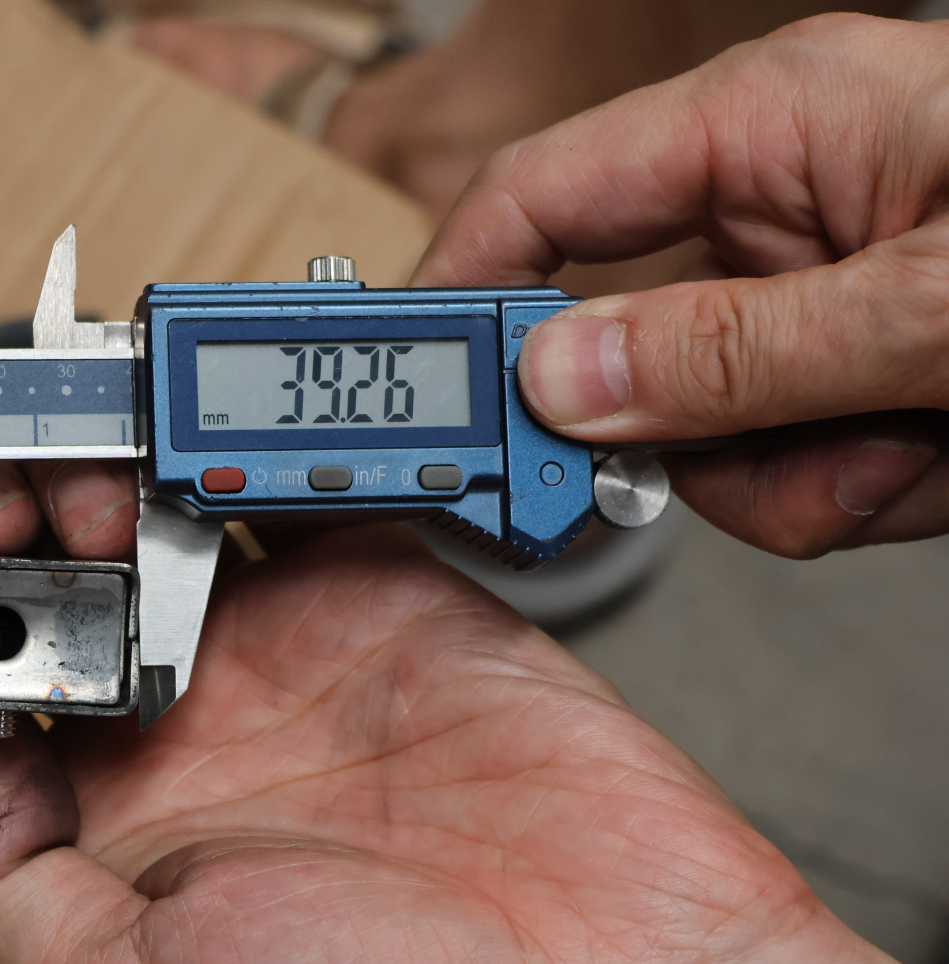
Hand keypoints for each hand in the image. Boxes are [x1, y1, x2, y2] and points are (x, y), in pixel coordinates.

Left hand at [0, 461, 942, 963]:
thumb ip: (10, 889)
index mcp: (111, 827)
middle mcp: (187, 730)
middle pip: (45, 580)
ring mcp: (285, 652)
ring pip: (150, 512)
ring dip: (90, 467)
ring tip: (74, 473)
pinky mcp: (386, 591)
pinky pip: (294, 488)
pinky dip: (238, 442)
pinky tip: (182, 427)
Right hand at [414, 13, 948, 557]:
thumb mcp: (926, 303)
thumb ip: (736, 352)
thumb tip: (559, 384)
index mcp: (768, 122)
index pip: (539, 193)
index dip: (459, 290)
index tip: (420, 393)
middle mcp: (779, 200)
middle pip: (621, 348)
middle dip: (680, 438)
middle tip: (694, 476)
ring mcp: (818, 286)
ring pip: (706, 431)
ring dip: (793, 477)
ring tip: (907, 450)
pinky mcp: (858, 357)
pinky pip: (786, 460)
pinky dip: (852, 487)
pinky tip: (932, 457)